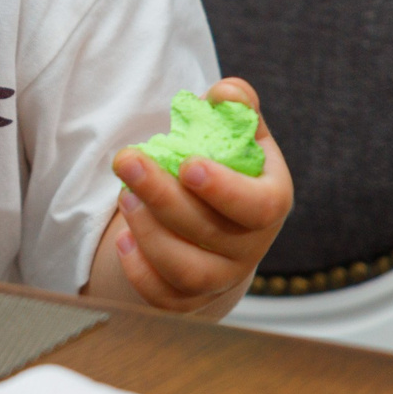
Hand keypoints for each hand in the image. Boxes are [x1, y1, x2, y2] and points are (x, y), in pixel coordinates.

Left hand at [103, 76, 293, 315]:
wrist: (213, 215)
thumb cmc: (222, 162)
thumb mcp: (234, 129)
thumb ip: (233, 105)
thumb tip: (225, 94)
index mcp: (270, 200)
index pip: (260, 206)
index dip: (225, 189)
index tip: (187, 164)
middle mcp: (251, 245)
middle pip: (212, 234)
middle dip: (163, 196)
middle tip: (127, 160)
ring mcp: (222, 276)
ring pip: (189, 272)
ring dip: (150, 233)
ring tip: (124, 196)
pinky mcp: (191, 298)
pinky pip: (166, 299)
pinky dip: (140, 272)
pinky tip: (122, 239)